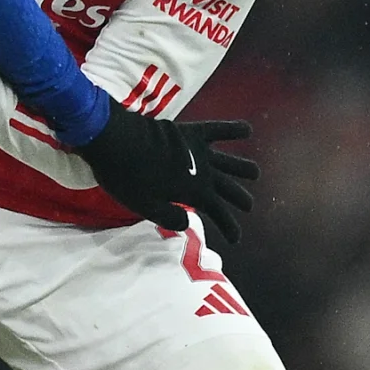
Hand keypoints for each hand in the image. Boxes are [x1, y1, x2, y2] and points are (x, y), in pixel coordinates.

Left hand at [76, 106, 259, 244]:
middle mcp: (202, 172)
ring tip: (255, 173)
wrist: (115, 142)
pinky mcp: (189, 132)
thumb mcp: (145, 207)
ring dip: (243, 168)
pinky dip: (232, 129)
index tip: (236, 240)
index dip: (230, 227)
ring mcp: (197, 150)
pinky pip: (216, 129)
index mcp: (193, 192)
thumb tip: (188, 221)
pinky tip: (248, 130)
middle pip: (227, 188)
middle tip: (249, 206)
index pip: (218, 213)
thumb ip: (169, 217)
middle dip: (239, 199)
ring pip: (228, 161)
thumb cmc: (126, 178)